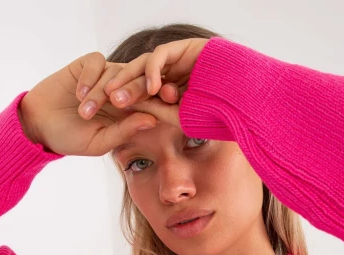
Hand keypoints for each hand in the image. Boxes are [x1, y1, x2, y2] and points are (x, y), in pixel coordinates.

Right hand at [17, 51, 172, 155]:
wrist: (38, 126)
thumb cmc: (71, 139)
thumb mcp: (100, 142)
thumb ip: (125, 130)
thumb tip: (153, 119)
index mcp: (130, 110)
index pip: (152, 99)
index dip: (159, 99)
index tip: (164, 103)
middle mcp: (120, 90)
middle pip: (138, 79)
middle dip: (136, 88)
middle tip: (122, 101)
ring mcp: (104, 76)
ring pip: (115, 73)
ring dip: (100, 93)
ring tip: (85, 111)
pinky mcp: (85, 65)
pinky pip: (96, 62)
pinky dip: (90, 77)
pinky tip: (79, 94)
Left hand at [96, 38, 210, 126]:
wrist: (242, 99)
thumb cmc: (215, 112)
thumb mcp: (179, 117)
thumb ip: (155, 110)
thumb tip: (127, 108)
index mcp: (164, 89)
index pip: (135, 92)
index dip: (119, 102)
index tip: (101, 115)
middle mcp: (166, 72)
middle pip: (134, 78)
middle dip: (116, 90)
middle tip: (100, 102)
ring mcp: (174, 59)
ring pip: (143, 66)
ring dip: (129, 81)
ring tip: (117, 96)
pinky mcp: (184, 47)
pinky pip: (161, 56)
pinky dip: (154, 71)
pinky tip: (151, 88)